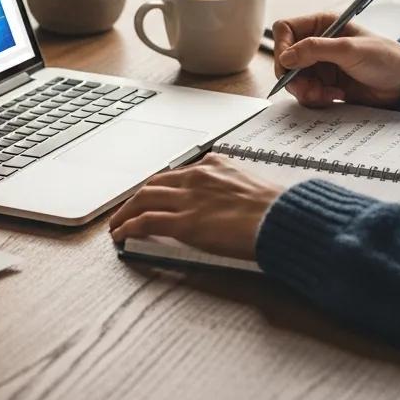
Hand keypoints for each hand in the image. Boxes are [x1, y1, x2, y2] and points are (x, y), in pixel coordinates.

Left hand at [108, 153, 284, 260]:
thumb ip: (231, 190)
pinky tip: (121, 234)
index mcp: (214, 165)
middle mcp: (197, 176)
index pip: (176, 174)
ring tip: (117, 224)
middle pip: (155, 184)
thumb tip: (227, 204)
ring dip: (126, 212)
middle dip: (136, 197)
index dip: (159, 187)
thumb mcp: (251, 187)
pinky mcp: (185, 223)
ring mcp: (189, 199)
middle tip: (126, 210)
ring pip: (144, 199)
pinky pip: (146, 222)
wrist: (282, 218)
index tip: (152, 195)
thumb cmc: (276, 208)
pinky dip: (129, 227)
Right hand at [273, 12, 399, 108]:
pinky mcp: (324, 84)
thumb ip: (315, 50)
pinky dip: (316, 98)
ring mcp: (319, 65)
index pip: (285, 30)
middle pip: (285, 59)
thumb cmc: (383, 58)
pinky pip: (306, 93)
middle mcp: (317, 43)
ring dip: (306, 90)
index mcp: (321, 24)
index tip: (289, 66)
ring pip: (294, 79)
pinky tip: (336, 96)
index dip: (282, 47)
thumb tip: (286, 57)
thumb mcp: (349, 50)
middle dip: (294, 76)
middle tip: (309, 88)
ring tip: (327, 94)